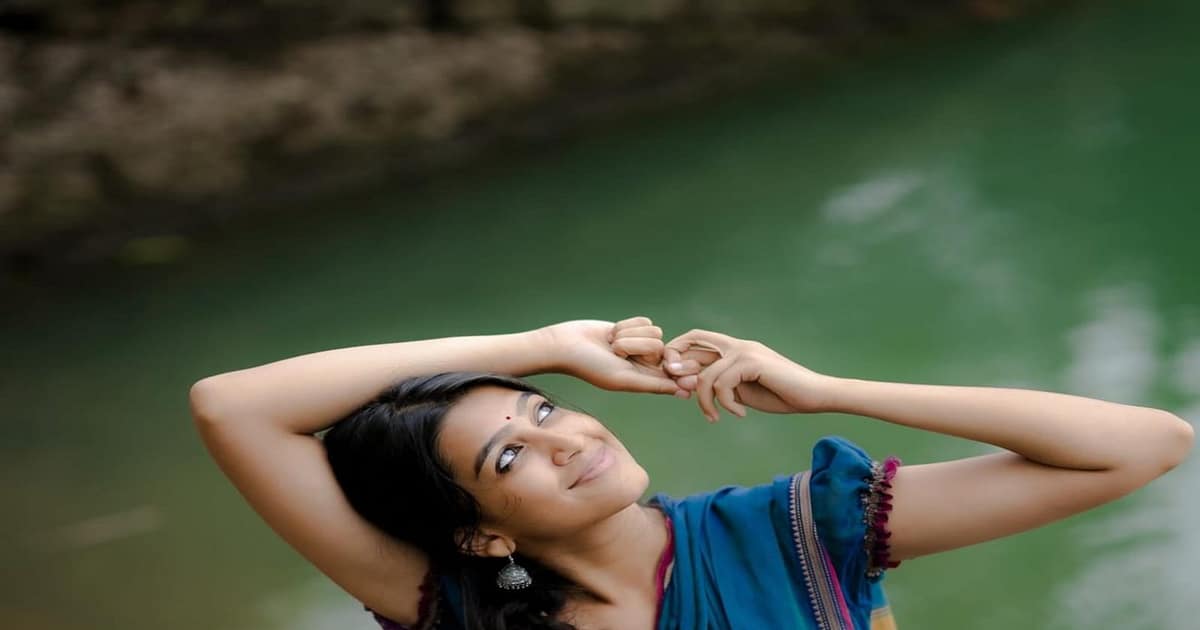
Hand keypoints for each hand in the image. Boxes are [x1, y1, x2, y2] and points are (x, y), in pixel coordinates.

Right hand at [540, 317, 683, 395]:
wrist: (566, 344)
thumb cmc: (591, 366)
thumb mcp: (624, 379)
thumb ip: (655, 384)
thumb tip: (686, 393)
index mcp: (645, 379)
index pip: (673, 372)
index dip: (677, 367)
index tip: (671, 365)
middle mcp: (644, 363)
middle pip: (661, 347)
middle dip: (637, 346)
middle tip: (616, 353)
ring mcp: (639, 344)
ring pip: (654, 331)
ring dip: (629, 335)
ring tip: (611, 345)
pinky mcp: (632, 328)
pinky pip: (644, 321)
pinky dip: (626, 325)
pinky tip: (610, 334)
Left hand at [662, 329, 834, 421]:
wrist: (814, 396)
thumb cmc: (780, 394)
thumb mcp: (741, 391)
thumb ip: (717, 386)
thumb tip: (683, 385)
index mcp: (734, 348)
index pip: (695, 338)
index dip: (677, 353)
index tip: (676, 381)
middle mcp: (737, 345)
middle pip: (691, 344)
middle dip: (678, 369)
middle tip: (682, 395)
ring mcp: (745, 351)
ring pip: (705, 375)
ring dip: (705, 402)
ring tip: (715, 417)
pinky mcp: (752, 362)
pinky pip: (722, 385)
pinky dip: (727, 404)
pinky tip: (740, 414)